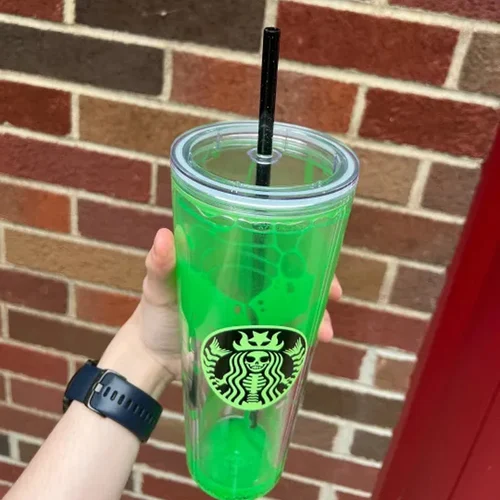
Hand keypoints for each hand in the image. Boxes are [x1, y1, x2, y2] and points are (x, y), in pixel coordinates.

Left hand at [100, 228, 341, 394]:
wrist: (152, 356)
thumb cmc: (154, 314)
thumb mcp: (158, 287)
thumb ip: (160, 265)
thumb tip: (165, 237)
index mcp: (229, 262)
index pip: (270, 247)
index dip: (297, 250)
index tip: (319, 257)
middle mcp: (246, 282)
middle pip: (290, 276)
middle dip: (318, 282)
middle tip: (333, 296)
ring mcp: (252, 309)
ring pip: (293, 305)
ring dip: (314, 315)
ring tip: (324, 333)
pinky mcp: (252, 336)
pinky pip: (282, 333)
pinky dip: (298, 339)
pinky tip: (307, 351)